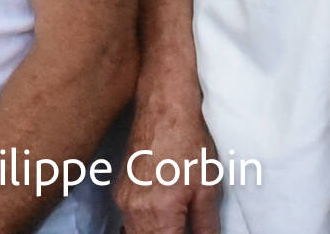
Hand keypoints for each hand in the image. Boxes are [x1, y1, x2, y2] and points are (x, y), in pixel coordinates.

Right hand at [116, 89, 221, 233]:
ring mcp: (123, 200)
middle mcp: (134, 210)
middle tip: (186, 227)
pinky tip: (163, 220)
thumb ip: (206, 226)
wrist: (165, 107)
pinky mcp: (120, 191)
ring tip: (177, 224)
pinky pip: (129, 221)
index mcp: (159, 212)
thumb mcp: (208, 188)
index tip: (193, 233)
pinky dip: (145, 227)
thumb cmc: (189, 141)